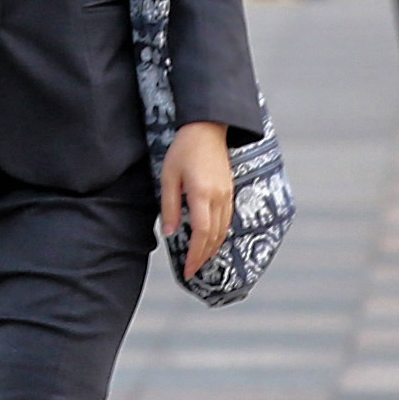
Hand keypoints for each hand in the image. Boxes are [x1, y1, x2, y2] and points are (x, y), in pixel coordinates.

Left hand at [160, 120, 233, 277]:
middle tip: (193, 271)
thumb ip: (170, 206)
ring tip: (200, 261)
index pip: (201, 233)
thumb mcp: (168, 177)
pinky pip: (227, 219)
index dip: (195, 254)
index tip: (188, 270)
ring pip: (223, 230)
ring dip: (213, 248)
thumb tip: (169, 232)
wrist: (207, 129)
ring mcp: (227, 194)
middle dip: (203, 256)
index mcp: (202, 193)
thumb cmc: (184, 150)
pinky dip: (220, 235)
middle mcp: (219, 197)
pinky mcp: (230, 191)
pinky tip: (211, 241)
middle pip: (214, 236)